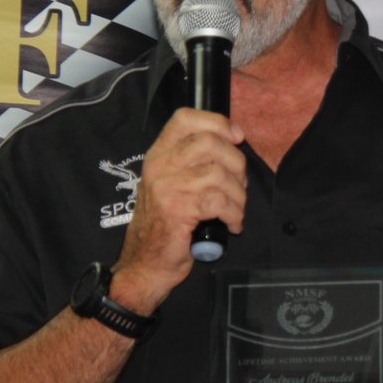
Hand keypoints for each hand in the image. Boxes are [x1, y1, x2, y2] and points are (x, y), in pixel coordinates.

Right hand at [113, 108, 245, 311]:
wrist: (144, 264)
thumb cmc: (165, 226)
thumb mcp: (171, 185)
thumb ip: (192, 164)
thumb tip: (233, 145)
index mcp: (159, 155)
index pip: (185, 118)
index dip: (217, 122)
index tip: (236, 138)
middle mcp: (160, 166)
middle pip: (209, 142)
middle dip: (236, 163)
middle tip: (239, 184)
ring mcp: (167, 187)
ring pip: (219, 174)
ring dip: (238, 195)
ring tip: (236, 210)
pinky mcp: (178, 210)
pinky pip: (220, 202)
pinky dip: (235, 214)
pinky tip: (232, 224)